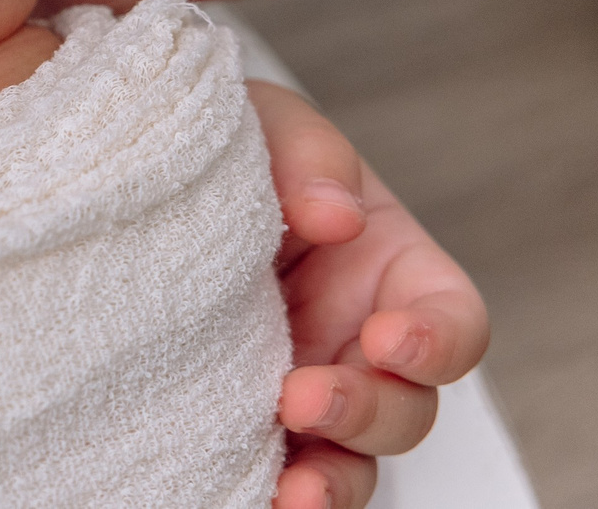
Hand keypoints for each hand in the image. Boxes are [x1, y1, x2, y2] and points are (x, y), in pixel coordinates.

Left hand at [250, 83, 489, 508]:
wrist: (143, 176)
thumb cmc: (233, 148)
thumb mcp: (269, 125)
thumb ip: (308, 155)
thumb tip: (333, 216)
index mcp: (392, 273)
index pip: (454, 324)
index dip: (437, 343)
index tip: (387, 337)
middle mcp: (358, 344)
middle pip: (406, 409)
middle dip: (365, 414)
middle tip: (300, 398)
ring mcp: (305, 388)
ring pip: (349, 463)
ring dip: (330, 483)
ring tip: (291, 490)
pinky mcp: (241, 418)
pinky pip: (271, 474)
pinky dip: (265, 491)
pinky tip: (241, 494)